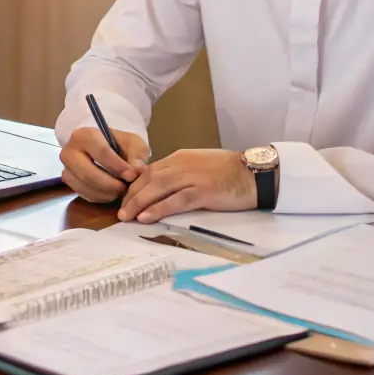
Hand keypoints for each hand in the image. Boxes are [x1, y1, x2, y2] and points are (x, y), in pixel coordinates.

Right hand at [60, 127, 151, 202]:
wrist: (105, 149)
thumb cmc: (119, 144)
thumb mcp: (133, 143)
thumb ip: (137, 155)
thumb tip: (137, 170)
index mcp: (84, 135)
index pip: (101, 153)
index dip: (118, 166)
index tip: (132, 176)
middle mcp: (69, 152)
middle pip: (88, 174)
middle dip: (110, 184)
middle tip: (125, 188)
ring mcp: (66, 168)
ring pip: (85, 187)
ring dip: (106, 193)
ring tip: (121, 190)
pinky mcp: (68, 183)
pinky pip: (84, 195)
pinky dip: (100, 198)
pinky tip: (111, 193)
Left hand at [116, 149, 256, 222]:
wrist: (253, 173)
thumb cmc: (229, 171)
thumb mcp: (199, 165)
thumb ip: (180, 172)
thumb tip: (161, 185)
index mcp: (180, 157)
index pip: (149, 171)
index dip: (134, 186)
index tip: (125, 199)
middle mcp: (182, 164)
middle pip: (148, 179)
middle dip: (131, 195)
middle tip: (120, 211)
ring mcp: (192, 177)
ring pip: (157, 189)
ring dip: (139, 203)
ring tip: (126, 216)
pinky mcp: (203, 192)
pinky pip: (175, 201)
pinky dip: (158, 208)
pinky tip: (146, 217)